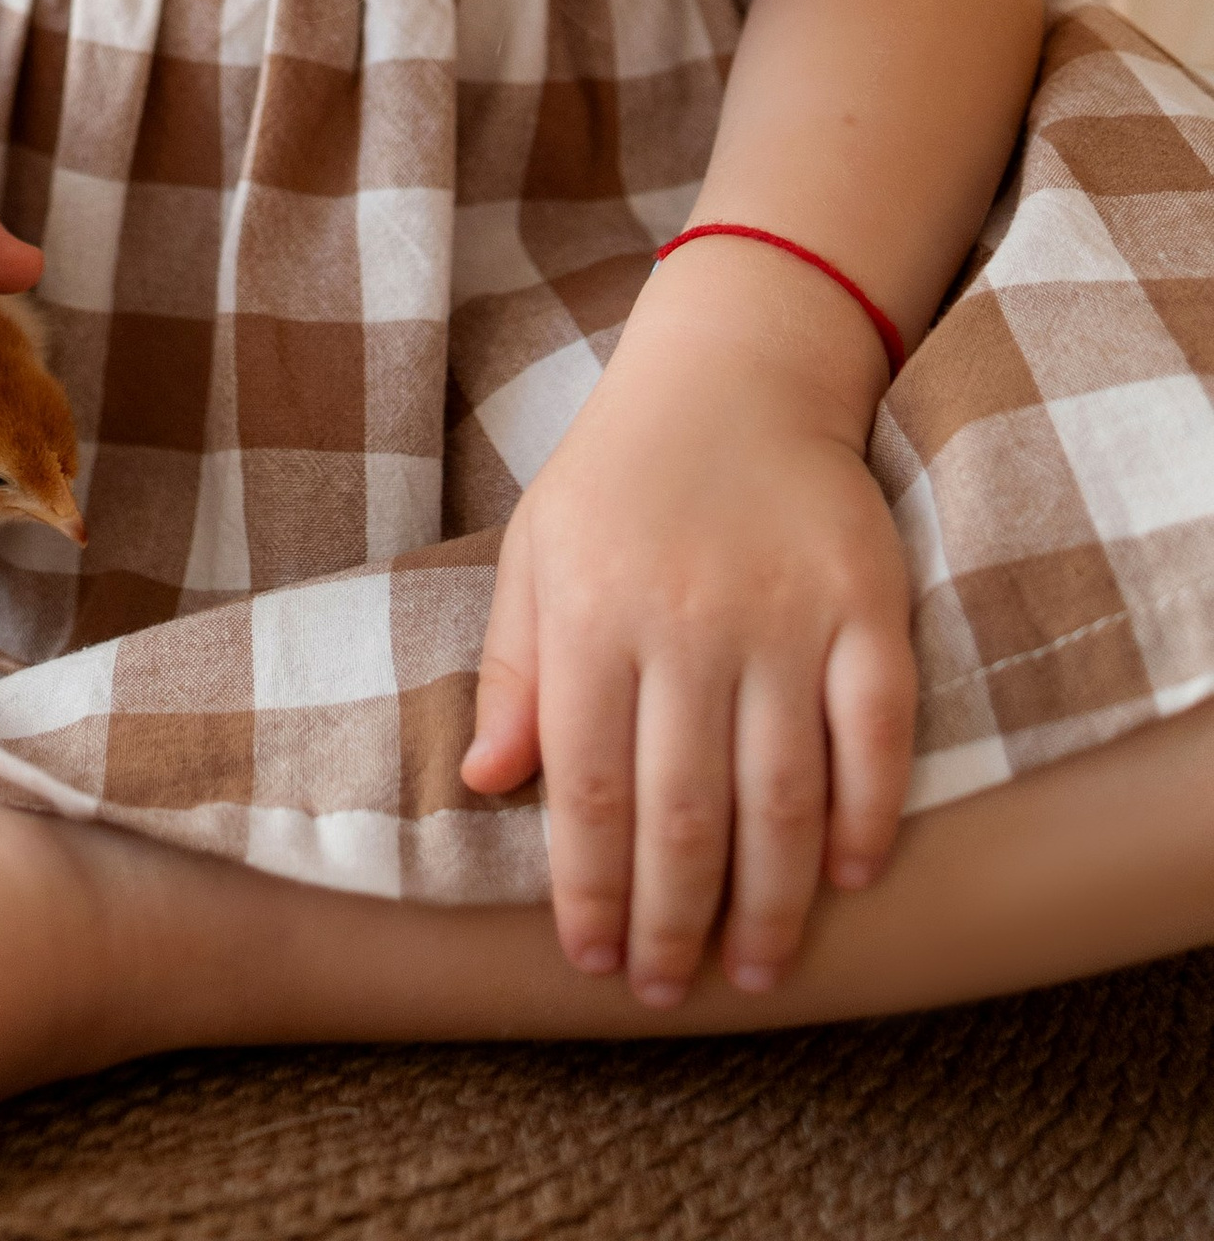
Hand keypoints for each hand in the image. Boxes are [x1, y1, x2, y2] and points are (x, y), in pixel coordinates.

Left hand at [457, 254, 916, 1003]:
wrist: (733, 369)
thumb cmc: (618, 474)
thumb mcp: (535, 550)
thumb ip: (513, 670)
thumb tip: (484, 785)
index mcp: (590, 613)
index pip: (586, 789)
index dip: (588, 891)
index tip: (590, 960)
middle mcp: (687, 621)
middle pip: (683, 812)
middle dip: (673, 923)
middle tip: (668, 991)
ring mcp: (783, 615)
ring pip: (782, 795)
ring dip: (769, 902)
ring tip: (753, 971)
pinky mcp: (867, 604)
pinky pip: (875, 735)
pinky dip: (867, 817)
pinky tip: (848, 880)